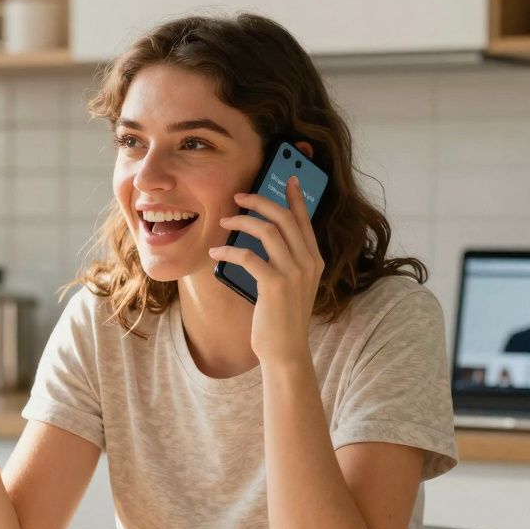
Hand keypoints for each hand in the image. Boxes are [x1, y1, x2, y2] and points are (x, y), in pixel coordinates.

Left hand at [208, 176, 323, 363]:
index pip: (304, 220)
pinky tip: (215, 255)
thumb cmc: (283, 318)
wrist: (285, 350)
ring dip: (241, 222)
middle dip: (259, 201)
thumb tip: (265, 235)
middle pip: (284, 217)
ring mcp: (294, 272)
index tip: (287, 178)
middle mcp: (308, 262)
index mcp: (315, 259)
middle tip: (238, 198)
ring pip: (267, 230)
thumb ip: (287, 261)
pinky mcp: (275, 284)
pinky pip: (248, 256)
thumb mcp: (292, 285)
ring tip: (222, 223)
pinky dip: (227, 252)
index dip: (295, 197)